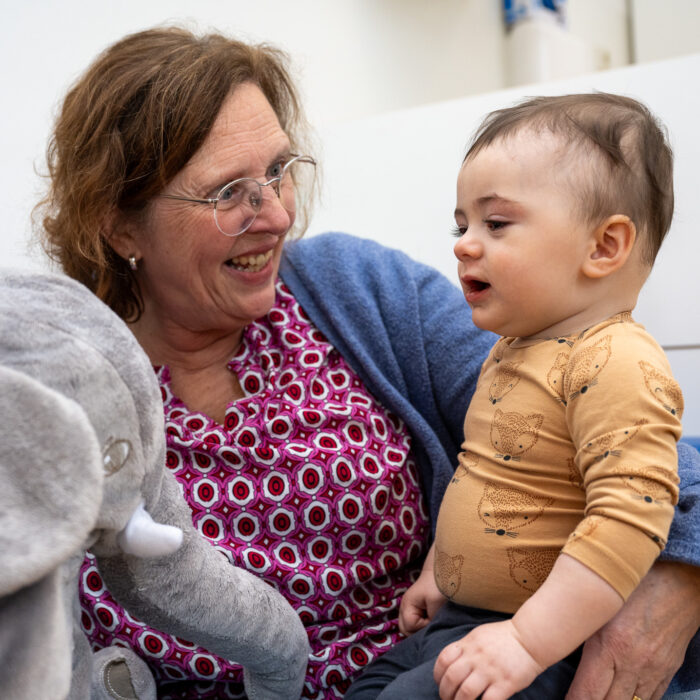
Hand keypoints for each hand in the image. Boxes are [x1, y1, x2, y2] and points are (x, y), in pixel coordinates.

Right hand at [398, 554, 446, 634]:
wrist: (444, 568)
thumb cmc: (440, 584)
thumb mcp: (437, 603)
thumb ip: (431, 620)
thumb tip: (430, 631)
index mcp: (407, 604)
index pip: (409, 627)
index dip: (423, 627)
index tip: (435, 618)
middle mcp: (405, 606)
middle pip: (405, 630)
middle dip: (418, 631)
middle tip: (432, 625)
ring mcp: (409, 606)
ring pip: (409, 627)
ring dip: (421, 628)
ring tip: (433, 621)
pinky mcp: (416, 606)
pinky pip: (415, 622)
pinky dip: (423, 623)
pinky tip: (433, 618)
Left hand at [433, 620, 543, 699]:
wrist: (530, 638)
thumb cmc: (504, 637)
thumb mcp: (479, 635)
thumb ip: (465, 647)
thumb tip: (451, 663)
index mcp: (468, 643)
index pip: (444, 658)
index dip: (437, 673)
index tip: (439, 682)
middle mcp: (476, 656)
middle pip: (451, 678)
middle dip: (445, 693)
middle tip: (447, 699)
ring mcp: (490, 670)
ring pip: (466, 692)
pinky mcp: (505, 683)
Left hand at [566, 561, 699, 699]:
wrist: (679, 583)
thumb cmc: (634, 586)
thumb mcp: (600, 606)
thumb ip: (583, 629)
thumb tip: (560, 643)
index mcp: (611, 646)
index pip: (588, 693)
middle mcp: (633, 665)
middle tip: (578, 698)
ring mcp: (653, 672)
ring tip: (598, 696)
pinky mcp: (667, 672)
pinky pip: (651, 699)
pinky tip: (623, 695)